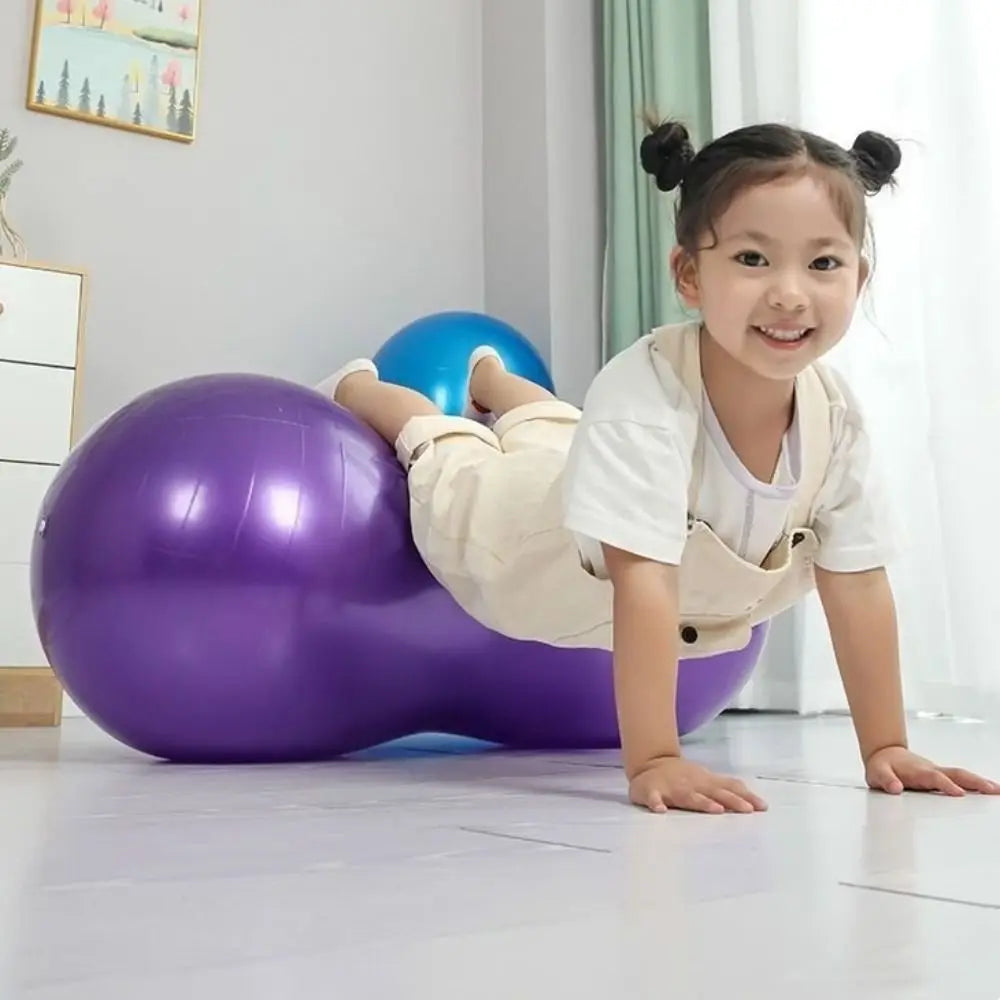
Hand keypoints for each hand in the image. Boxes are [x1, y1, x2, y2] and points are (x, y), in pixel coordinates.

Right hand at [629, 757, 767, 814]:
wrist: (650, 762)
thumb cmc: (684, 776)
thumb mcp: (708, 779)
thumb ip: (729, 789)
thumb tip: (760, 804)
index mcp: (706, 782)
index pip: (730, 788)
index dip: (746, 797)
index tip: (763, 807)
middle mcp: (692, 784)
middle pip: (714, 792)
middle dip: (731, 800)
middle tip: (747, 810)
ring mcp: (672, 787)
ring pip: (688, 796)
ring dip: (702, 802)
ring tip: (715, 810)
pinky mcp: (651, 791)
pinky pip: (653, 798)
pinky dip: (656, 803)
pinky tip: (660, 810)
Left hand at [865, 746, 999, 796]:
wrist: (884, 753)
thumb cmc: (882, 765)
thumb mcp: (877, 773)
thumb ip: (885, 780)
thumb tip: (895, 788)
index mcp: (917, 771)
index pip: (934, 778)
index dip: (946, 785)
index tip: (959, 793)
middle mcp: (931, 770)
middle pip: (956, 774)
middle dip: (974, 782)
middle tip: (993, 790)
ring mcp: (938, 772)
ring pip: (961, 775)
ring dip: (980, 783)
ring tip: (998, 791)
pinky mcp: (940, 776)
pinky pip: (960, 779)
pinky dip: (975, 784)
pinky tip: (987, 790)